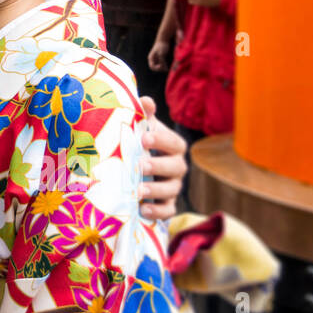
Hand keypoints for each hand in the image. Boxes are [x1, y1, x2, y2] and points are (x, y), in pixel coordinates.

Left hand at [138, 98, 186, 221]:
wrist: (135, 170)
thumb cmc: (140, 144)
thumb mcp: (140, 129)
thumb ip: (143, 116)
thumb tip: (145, 101)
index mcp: (173, 147)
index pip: (174, 143)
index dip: (161, 140)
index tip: (144, 138)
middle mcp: (177, 167)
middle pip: (176, 167)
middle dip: (158, 166)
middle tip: (139, 165)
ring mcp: (173, 187)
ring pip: (171, 190)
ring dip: (155, 190)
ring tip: (138, 190)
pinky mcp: (166, 205)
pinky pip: (168, 211)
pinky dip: (157, 212)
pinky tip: (143, 210)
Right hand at [147, 39, 171, 72]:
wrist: (163, 40)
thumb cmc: (161, 46)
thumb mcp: (161, 54)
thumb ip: (162, 61)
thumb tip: (163, 68)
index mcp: (151, 58)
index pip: (152, 66)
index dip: (156, 68)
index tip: (161, 66)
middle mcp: (152, 59)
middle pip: (154, 67)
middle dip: (159, 69)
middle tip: (165, 69)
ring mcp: (156, 58)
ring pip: (158, 66)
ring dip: (162, 68)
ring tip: (167, 69)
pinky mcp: (160, 58)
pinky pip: (161, 64)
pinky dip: (164, 66)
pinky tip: (168, 67)